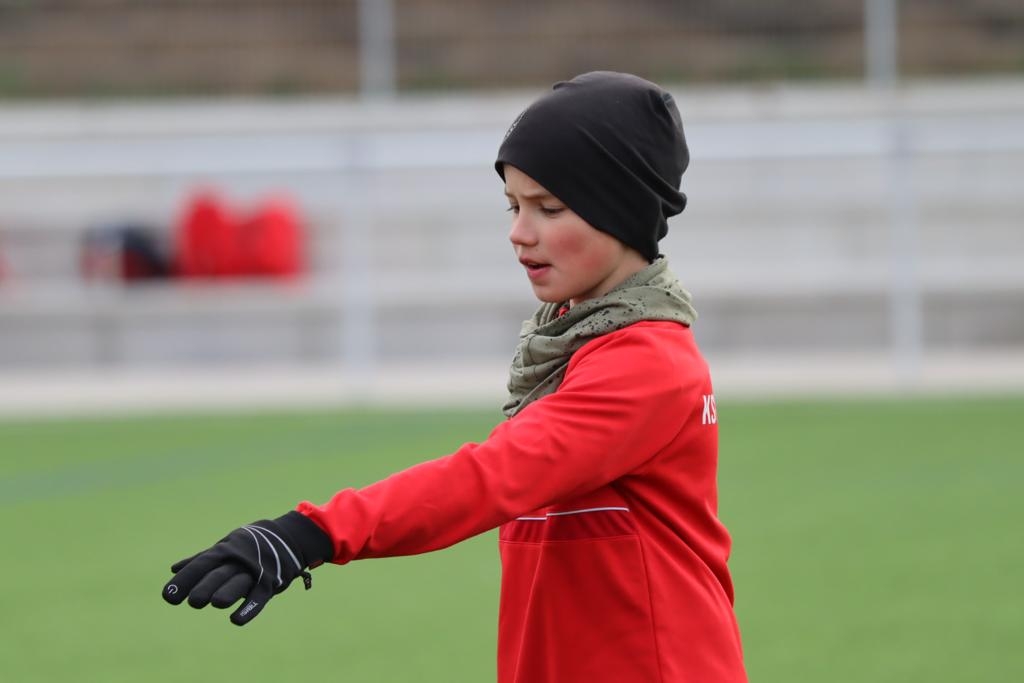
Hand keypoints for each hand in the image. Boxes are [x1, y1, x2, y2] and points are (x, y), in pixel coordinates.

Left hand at [162, 511, 332, 625]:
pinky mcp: (271, 582)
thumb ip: (200, 560)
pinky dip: (249, 608)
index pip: (200, 564)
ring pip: (239, 582)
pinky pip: (259, 596)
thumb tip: (173, 569)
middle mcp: (238, 560)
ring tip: (215, 603)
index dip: (185, 579)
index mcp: (224, 550)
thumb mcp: (225, 548)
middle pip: (219, 574)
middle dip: (205, 586)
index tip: (168, 596)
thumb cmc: (249, 545)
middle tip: (193, 602)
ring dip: (228, 592)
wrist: (287, 536)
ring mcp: (255, 570)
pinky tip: (236, 620)